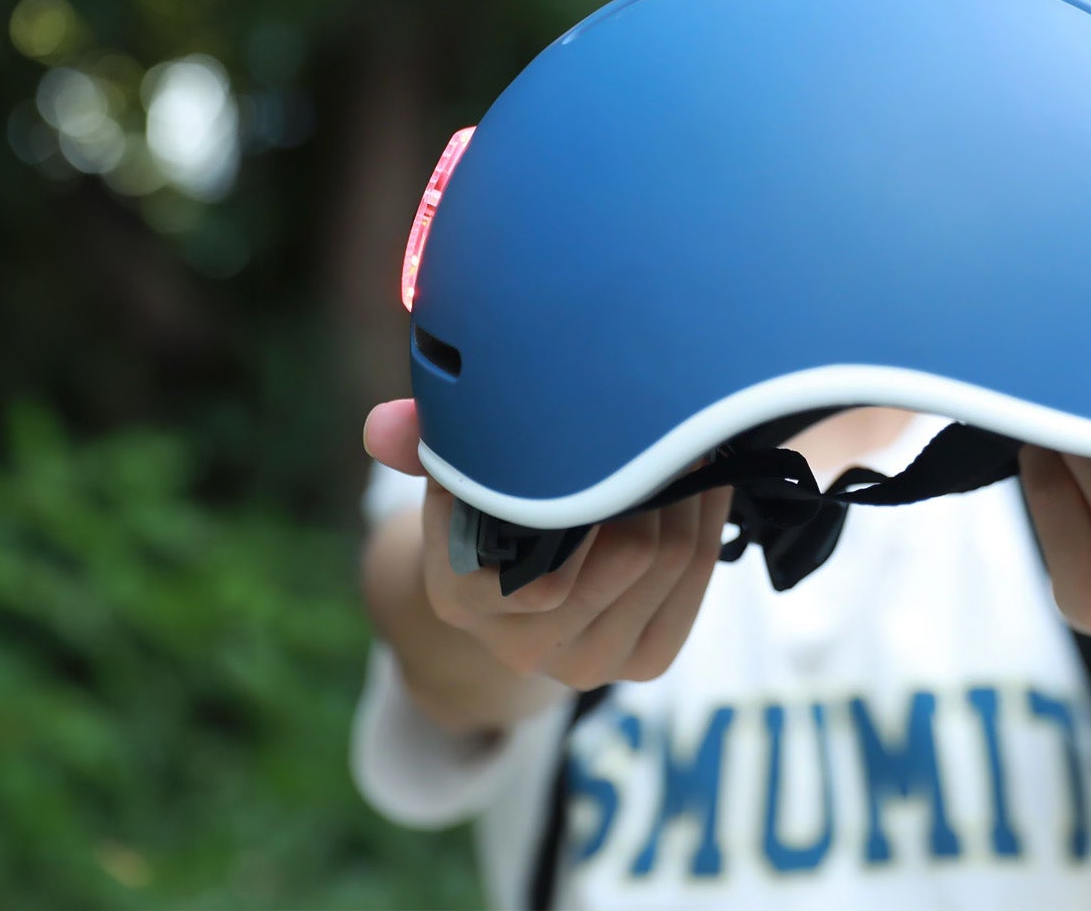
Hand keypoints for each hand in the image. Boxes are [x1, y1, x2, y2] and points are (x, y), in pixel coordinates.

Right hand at [363, 399, 730, 691]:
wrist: (509, 586)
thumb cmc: (485, 508)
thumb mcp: (452, 473)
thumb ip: (421, 445)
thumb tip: (381, 428)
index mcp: (464, 598)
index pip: (551, 561)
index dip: (598, 486)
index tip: (620, 427)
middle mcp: (523, 646)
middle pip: (635, 553)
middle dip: (660, 480)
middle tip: (670, 426)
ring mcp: (588, 664)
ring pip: (674, 562)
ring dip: (691, 496)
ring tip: (685, 446)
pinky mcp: (644, 662)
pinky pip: (697, 584)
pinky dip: (709, 526)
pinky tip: (701, 488)